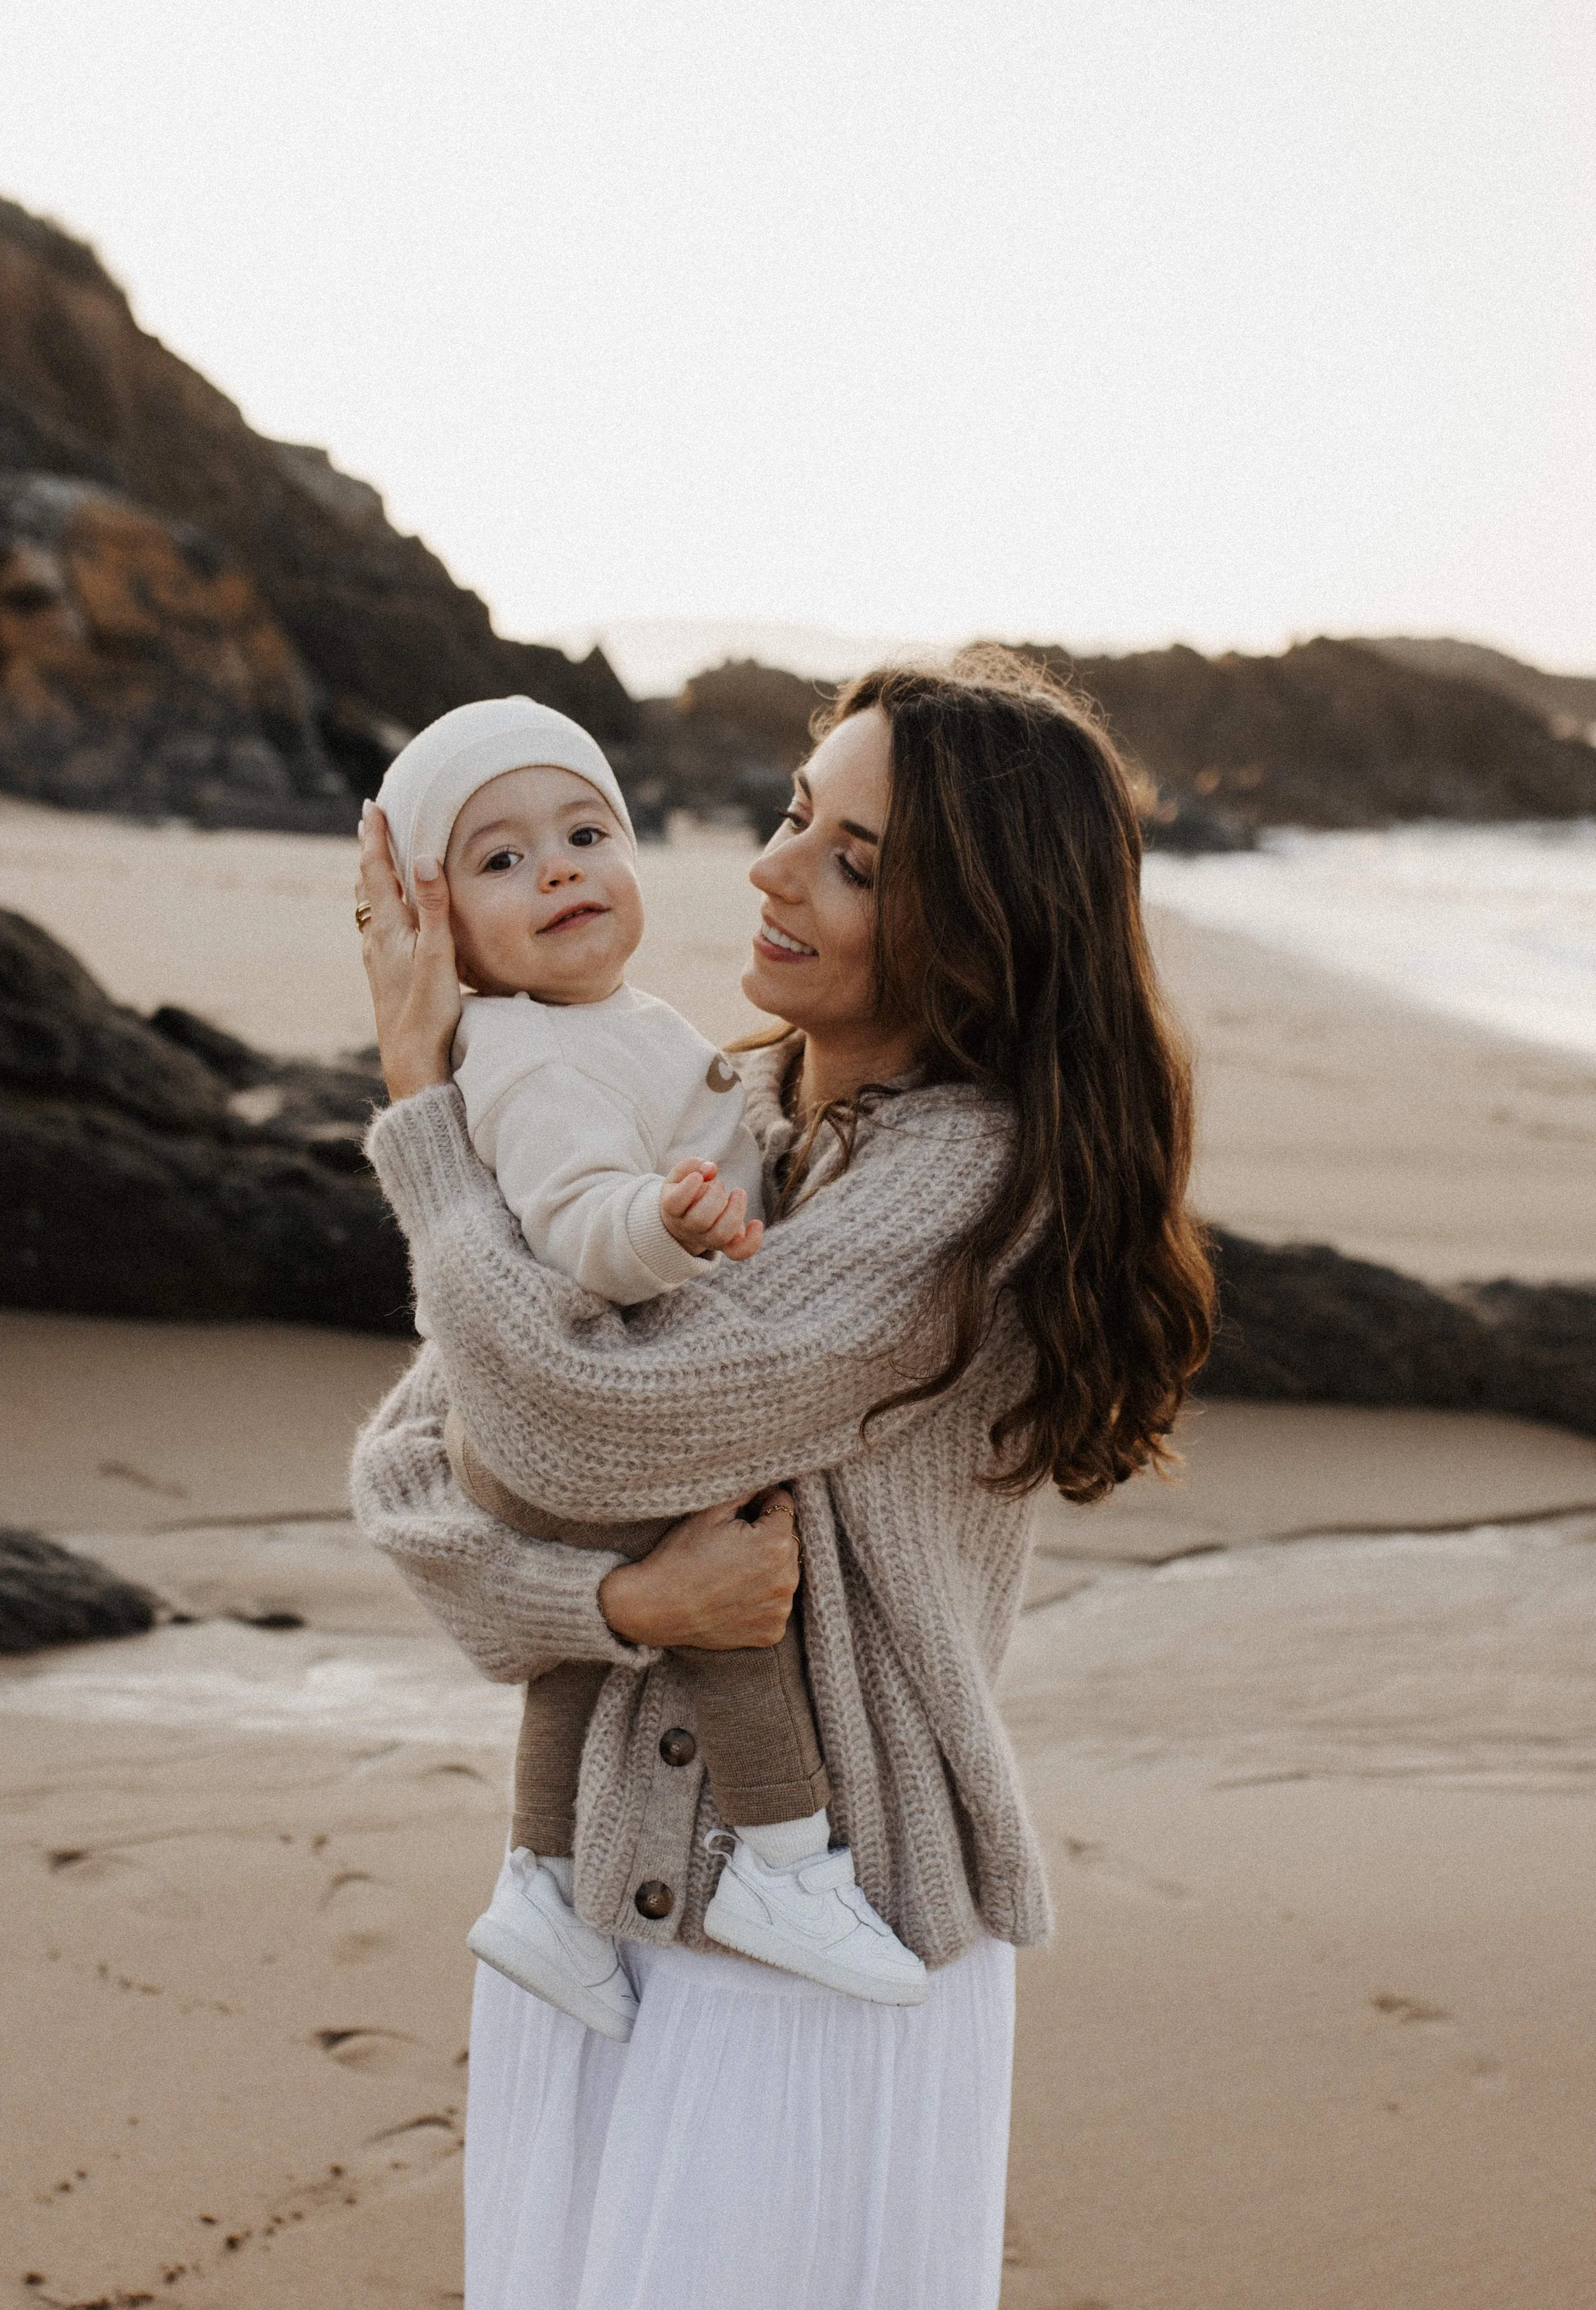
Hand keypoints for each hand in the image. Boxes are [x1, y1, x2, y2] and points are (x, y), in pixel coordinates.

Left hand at [356, 802, 461, 1101]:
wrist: (411, 1063)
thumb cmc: (426, 1012)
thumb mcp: (437, 955)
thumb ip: (434, 906)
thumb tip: (424, 857)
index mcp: (388, 929)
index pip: (377, 871)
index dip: (376, 837)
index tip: (373, 806)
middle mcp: (377, 940)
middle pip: (368, 884)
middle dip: (371, 851)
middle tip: (371, 822)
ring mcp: (378, 960)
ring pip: (370, 907)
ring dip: (373, 879)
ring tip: (374, 861)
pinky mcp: (384, 977)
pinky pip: (377, 928)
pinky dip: (380, 907)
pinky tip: (384, 920)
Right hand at [599, 1489, 797, 1648]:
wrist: (655, 1606)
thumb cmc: (680, 1555)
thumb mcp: (711, 1511)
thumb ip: (748, 1489)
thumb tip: (769, 1479)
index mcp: (775, 1542)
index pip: (784, 1507)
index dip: (761, 1504)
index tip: (741, 1513)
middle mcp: (786, 1578)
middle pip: (788, 1541)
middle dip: (767, 1536)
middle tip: (732, 1544)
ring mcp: (780, 1609)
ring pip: (784, 1574)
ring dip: (768, 1568)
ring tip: (733, 1571)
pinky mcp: (771, 1633)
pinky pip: (776, 1605)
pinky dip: (762, 1599)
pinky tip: (735, 1596)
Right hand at [660, 1159, 763, 1263]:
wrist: (687, 1222)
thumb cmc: (686, 1193)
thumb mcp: (681, 1176)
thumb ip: (692, 1166)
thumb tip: (711, 1169)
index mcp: (673, 1209)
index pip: (674, 1203)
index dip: (688, 1188)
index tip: (698, 1177)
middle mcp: (688, 1228)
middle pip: (700, 1220)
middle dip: (714, 1197)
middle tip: (719, 1184)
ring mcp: (707, 1239)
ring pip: (720, 1235)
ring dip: (734, 1211)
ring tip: (738, 1192)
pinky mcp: (726, 1245)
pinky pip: (738, 1253)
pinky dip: (751, 1241)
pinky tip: (756, 1223)